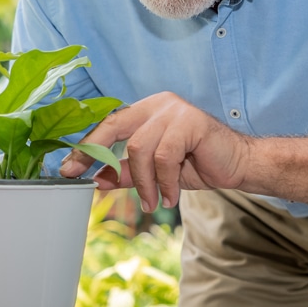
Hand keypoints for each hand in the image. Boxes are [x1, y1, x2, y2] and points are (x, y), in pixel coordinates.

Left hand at [59, 92, 247, 211]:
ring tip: (154, 202)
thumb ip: (126, 172)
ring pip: (140, 148)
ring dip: (144, 183)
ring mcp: (174, 110)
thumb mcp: (154, 172)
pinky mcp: (190, 121)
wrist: (239, 165)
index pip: (108, 125)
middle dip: (97, 155)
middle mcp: (158, 104)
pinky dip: (164, 181)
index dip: (87, 148)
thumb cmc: (198, 164)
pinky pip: (164, 156)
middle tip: (89, 182)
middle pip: (115, 126)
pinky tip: (170, 196)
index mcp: (146, 110)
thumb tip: (95, 180)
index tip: (68, 170)